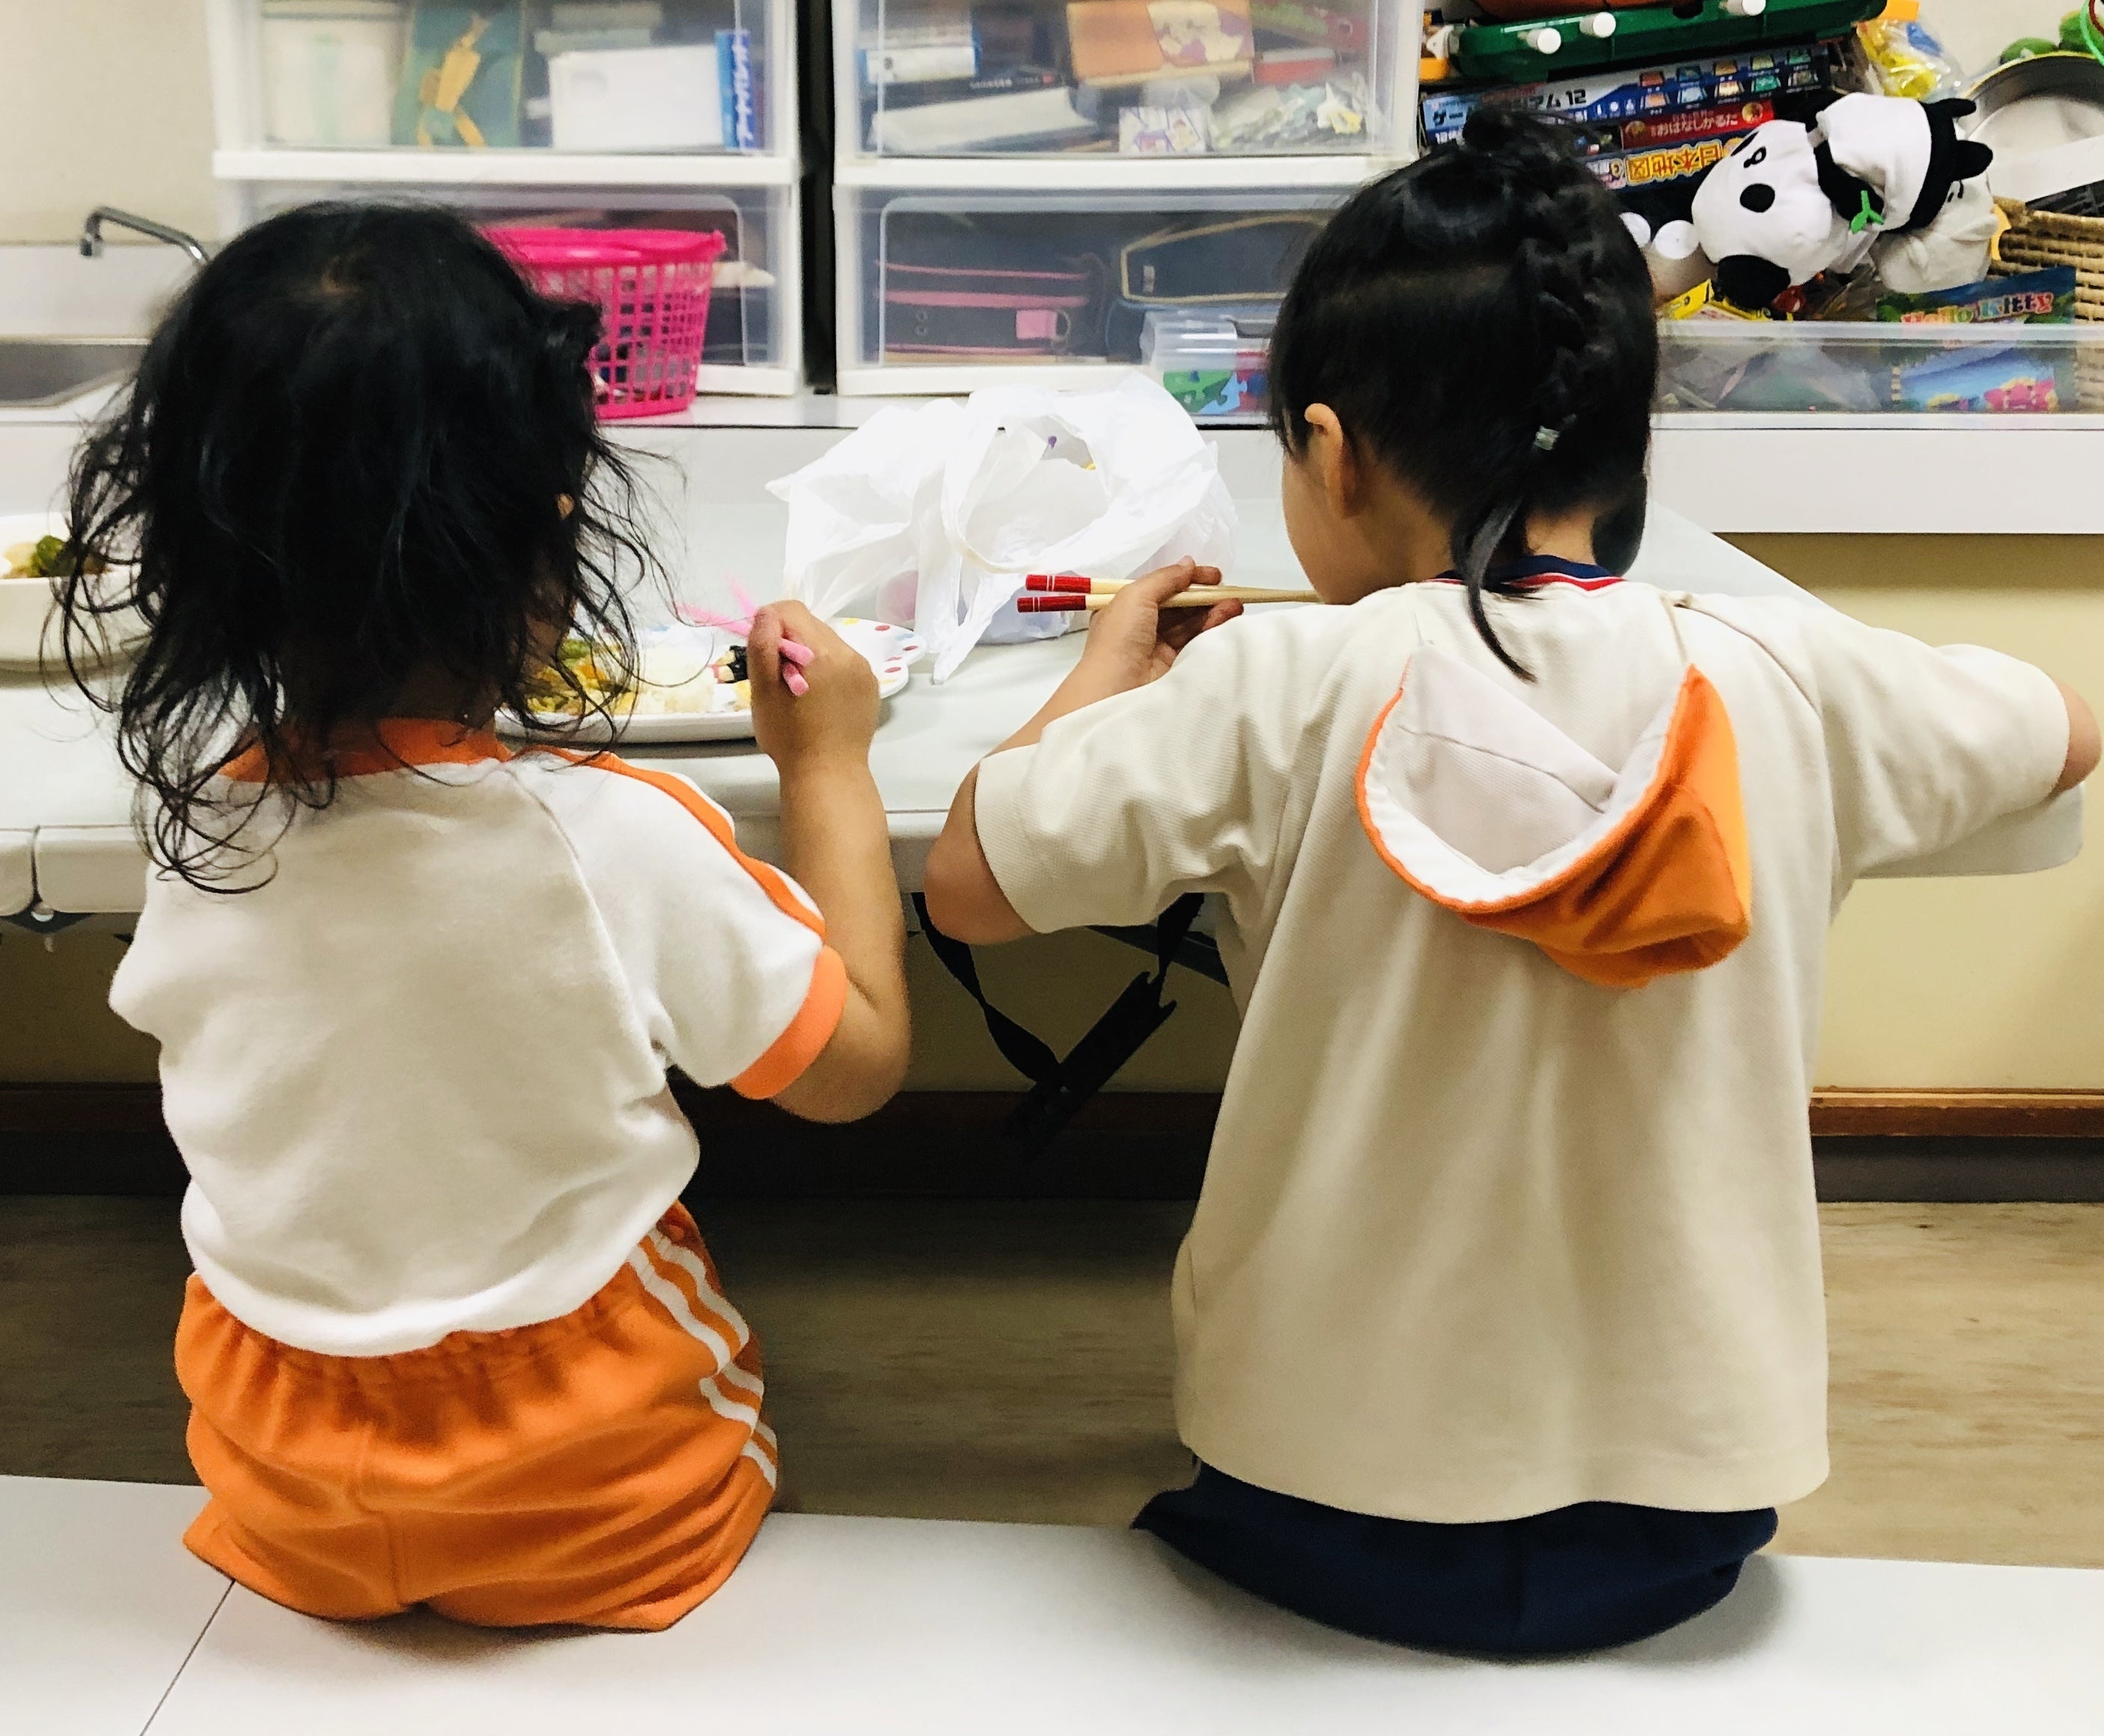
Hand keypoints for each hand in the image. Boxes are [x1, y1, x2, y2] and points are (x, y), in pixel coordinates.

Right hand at [748, 601, 879, 772]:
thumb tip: (765, 612)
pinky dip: (828, 668)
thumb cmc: (789, 737)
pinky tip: (820, 696)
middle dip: (790, 640)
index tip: (764, 652)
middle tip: (779, 676)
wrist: (829, 774)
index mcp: (822, 652)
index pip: (791, 609)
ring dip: (810, 654)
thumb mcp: (763, 692)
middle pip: (811, 624)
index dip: (770, 623)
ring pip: (828, 641)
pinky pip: (844, 660)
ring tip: (800, 688)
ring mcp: (864, 669)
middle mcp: (849, 653)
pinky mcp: (871, 683)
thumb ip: (762, 646)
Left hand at [1072, 558, 1241, 702]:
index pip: (1162, 587)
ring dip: (1212, 611)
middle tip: (1229, 590)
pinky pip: (1194, 641)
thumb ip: (1165, 578)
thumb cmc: (1121, 637)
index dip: (1187, 579)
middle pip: (1178, 605)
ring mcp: (1157, 646)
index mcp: (1126, 607)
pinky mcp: (1172, 665)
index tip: (1215, 575)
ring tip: (1236, 604)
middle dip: (1203, 596)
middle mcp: (1141, 625)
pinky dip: (1211, 628)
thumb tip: (1189, 563)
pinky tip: (1228, 617)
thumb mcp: (1136, 595)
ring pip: (1189, 623)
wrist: (1117, 689)